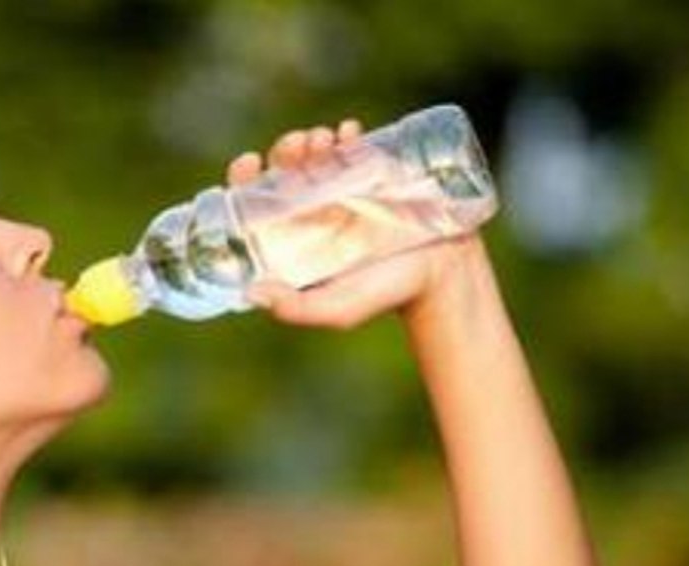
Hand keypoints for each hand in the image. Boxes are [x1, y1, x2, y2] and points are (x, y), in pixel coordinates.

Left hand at [225, 122, 487, 330]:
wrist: (443, 274)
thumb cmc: (386, 295)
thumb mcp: (339, 309)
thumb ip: (298, 309)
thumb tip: (253, 292)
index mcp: (293, 237)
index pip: (256, 201)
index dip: (245, 179)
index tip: (250, 164)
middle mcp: (312, 209)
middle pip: (284, 169)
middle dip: (285, 151)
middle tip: (298, 147)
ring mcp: (343, 188)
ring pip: (315, 153)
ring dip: (312, 139)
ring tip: (323, 141)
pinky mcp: (374, 173)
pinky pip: (354, 146)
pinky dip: (347, 135)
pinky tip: (349, 133)